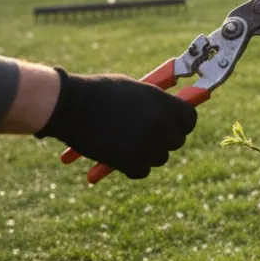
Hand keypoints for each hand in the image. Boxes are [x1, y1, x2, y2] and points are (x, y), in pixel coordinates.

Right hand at [35, 68, 196, 178]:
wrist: (69, 105)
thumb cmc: (98, 92)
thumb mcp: (134, 90)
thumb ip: (155, 103)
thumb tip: (170, 113)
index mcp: (162, 102)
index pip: (190, 119)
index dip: (182, 123)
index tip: (174, 124)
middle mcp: (160, 124)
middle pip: (177, 141)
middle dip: (164, 139)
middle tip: (147, 135)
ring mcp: (146, 144)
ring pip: (160, 158)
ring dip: (147, 153)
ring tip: (127, 141)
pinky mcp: (129, 162)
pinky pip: (142, 171)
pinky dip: (132, 166)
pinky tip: (119, 154)